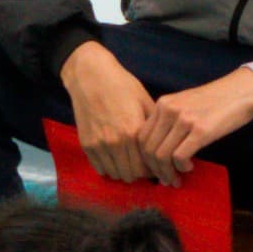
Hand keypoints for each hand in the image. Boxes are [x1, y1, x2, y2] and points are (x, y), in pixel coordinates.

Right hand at [60, 42, 169, 183]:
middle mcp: (116, 142)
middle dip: (140, 174)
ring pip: (116, 174)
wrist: (91, 76)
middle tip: (144, 167)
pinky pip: (100, 168)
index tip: (156, 167)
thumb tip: (166, 147)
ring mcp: (99, 145)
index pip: (146, 167)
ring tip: (130, 163)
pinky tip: (115, 159)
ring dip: (124, 172)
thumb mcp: (145, 102)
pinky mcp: (87, 145)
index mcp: (133, 132)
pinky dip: (109, 168)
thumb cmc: (122, 86)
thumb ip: (154, 128)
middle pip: (131, 175)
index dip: (153, 170)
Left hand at [136, 68, 252, 177]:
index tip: (155, 169)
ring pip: (161, 155)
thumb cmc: (216, 101)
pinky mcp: (200, 130)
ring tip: (177, 178)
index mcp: (163, 104)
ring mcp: (184, 119)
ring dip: (167, 173)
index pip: (141, 137)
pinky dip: (181, 167)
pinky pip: (179, 157)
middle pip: (148, 149)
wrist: (242, 90)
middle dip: (155, 170)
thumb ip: (170, 123)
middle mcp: (169, 110)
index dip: (145, 158)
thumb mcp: (185, 105)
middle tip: (166, 180)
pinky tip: (189, 167)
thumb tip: (160, 154)